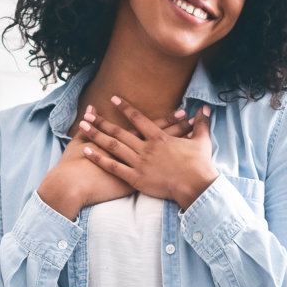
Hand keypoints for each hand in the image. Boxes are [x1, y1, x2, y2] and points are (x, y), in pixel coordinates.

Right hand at [35, 109, 191, 219]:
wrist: (72, 185)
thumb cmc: (74, 165)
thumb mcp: (80, 141)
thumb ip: (89, 125)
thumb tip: (89, 109)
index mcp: (124, 143)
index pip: (150, 129)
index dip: (166, 121)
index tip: (181, 112)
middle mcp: (132, 155)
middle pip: (161, 141)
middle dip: (178, 132)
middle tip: (195, 123)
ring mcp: (135, 171)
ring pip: (162, 159)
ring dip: (177, 151)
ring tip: (192, 145)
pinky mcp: (132, 185)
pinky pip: (156, 178)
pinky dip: (170, 173)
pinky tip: (183, 171)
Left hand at [78, 97, 217, 209]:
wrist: (196, 186)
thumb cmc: (199, 165)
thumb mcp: (202, 141)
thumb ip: (202, 124)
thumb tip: (205, 109)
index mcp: (159, 138)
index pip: (138, 119)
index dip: (125, 108)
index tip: (113, 99)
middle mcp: (146, 147)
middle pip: (120, 131)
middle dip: (102, 121)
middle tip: (87, 114)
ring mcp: (139, 163)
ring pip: (113, 146)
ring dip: (96, 135)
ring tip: (82, 127)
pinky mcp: (136, 178)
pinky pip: (113, 167)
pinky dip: (99, 159)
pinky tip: (87, 151)